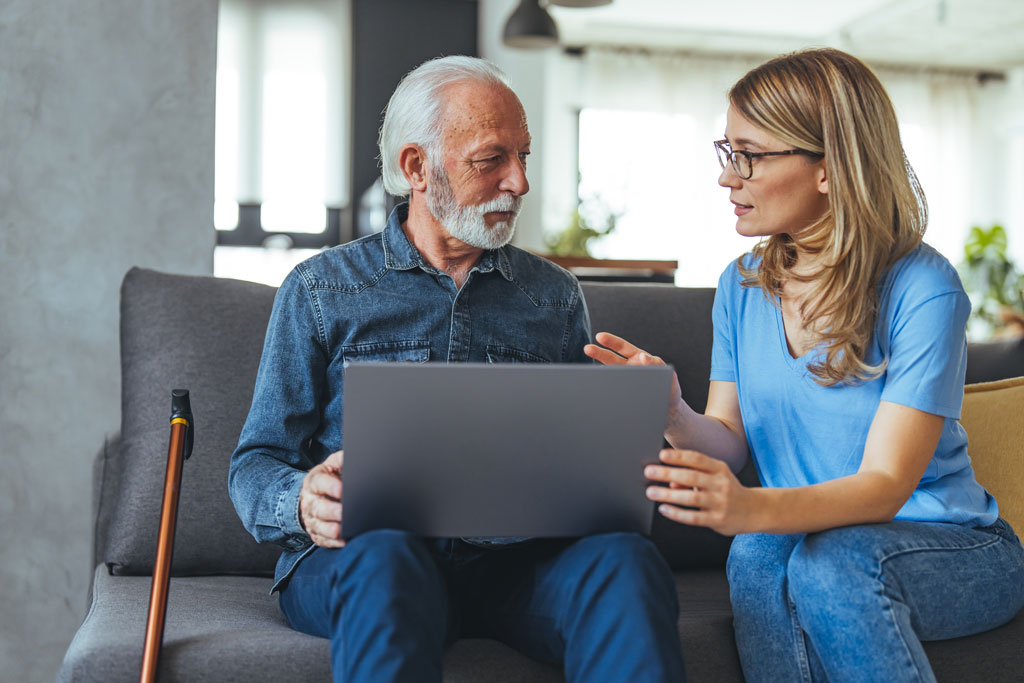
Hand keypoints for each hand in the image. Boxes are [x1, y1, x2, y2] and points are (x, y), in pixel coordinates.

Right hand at [299, 450, 344, 547]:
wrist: (311, 497)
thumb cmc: (327, 480)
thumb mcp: (330, 466)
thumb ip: (339, 460)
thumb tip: (350, 456)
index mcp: (314, 482)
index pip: (319, 483)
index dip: (330, 486)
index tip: (342, 490)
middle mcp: (310, 502)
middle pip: (319, 507)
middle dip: (331, 510)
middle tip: (343, 512)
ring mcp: (311, 519)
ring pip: (319, 526)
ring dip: (330, 529)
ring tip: (341, 530)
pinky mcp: (316, 534)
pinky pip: (323, 540)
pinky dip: (333, 542)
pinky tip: (344, 541)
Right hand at [584, 332, 682, 414]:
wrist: (667, 410)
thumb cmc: (669, 389)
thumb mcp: (668, 374)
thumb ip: (657, 364)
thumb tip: (643, 356)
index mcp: (638, 359)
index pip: (622, 347)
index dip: (611, 342)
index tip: (600, 337)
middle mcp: (628, 368)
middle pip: (610, 358)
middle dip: (599, 353)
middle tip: (587, 348)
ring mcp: (623, 381)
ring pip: (608, 373)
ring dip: (598, 371)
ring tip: (586, 371)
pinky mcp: (621, 393)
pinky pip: (610, 389)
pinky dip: (603, 388)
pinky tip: (595, 386)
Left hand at [644, 449, 758, 535]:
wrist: (754, 510)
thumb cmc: (727, 490)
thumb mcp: (714, 477)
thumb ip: (693, 476)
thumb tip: (670, 480)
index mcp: (720, 469)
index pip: (698, 459)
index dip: (679, 456)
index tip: (662, 455)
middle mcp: (721, 484)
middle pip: (692, 476)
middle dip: (668, 473)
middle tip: (649, 472)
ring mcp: (720, 503)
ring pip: (691, 498)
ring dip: (669, 494)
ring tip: (651, 492)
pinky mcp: (717, 520)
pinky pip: (694, 517)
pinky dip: (677, 513)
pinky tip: (664, 509)